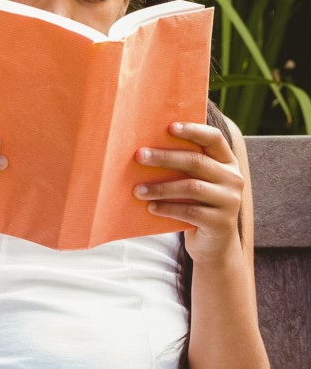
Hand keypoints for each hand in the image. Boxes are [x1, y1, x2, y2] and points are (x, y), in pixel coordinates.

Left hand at [134, 122, 244, 263]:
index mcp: (227, 163)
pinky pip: (190, 211)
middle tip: (139, 156)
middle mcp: (233, 179)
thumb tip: (143, 151)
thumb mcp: (193, 184)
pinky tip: (150, 207)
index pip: (214, 139)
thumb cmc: (196, 206)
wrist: (213, 245)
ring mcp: (230, 201)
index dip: (193, 130)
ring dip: (161, 187)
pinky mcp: (221, 222)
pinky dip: (167, 208)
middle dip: (165, 157)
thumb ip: (182, 168)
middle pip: (196, 162)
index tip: (169, 127)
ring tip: (137, 190)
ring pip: (191, 187)